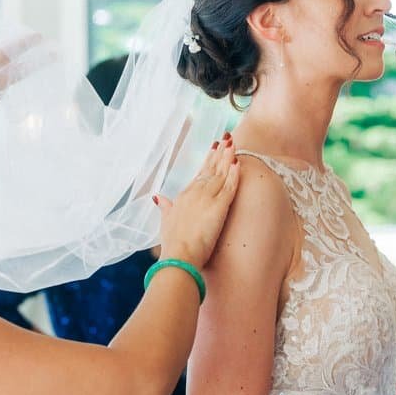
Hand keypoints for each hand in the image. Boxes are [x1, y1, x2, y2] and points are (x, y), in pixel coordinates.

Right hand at [153, 134, 240, 268]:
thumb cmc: (173, 243)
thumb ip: (165, 207)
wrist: (178, 255)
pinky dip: (234, 175)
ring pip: (221, 174)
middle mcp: (195, 193)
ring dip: (228, 158)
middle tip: (227, 138)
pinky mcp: (218, 208)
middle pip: (211, 170)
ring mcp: (207, 199)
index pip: (200, 174)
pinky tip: (238, 163)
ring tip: (234, 144)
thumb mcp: (166, 220)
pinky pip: (229, 188)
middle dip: (220, 154)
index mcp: (184, 195)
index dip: (208, 160)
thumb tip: (157, 197)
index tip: (215, 148)